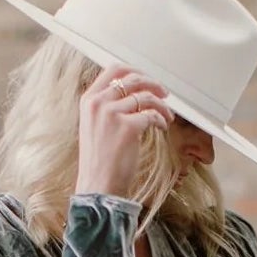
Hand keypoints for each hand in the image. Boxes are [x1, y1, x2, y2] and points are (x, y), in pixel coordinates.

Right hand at [73, 64, 172, 202]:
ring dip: (162, 105)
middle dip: (153, 84)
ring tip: (167, 115)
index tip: (146, 78)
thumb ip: (107, 106)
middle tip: (164, 93)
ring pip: (146, 96)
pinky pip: (152, 114)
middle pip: (133, 79)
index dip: (135, 71)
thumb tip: (132, 94)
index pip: (114, 70)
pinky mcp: (127, 127)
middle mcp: (99, 103)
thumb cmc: (99, 162)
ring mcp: (112, 114)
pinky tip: (162, 126)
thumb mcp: (95, 126)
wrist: (98, 186)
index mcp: (89, 100)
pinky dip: (161, 119)